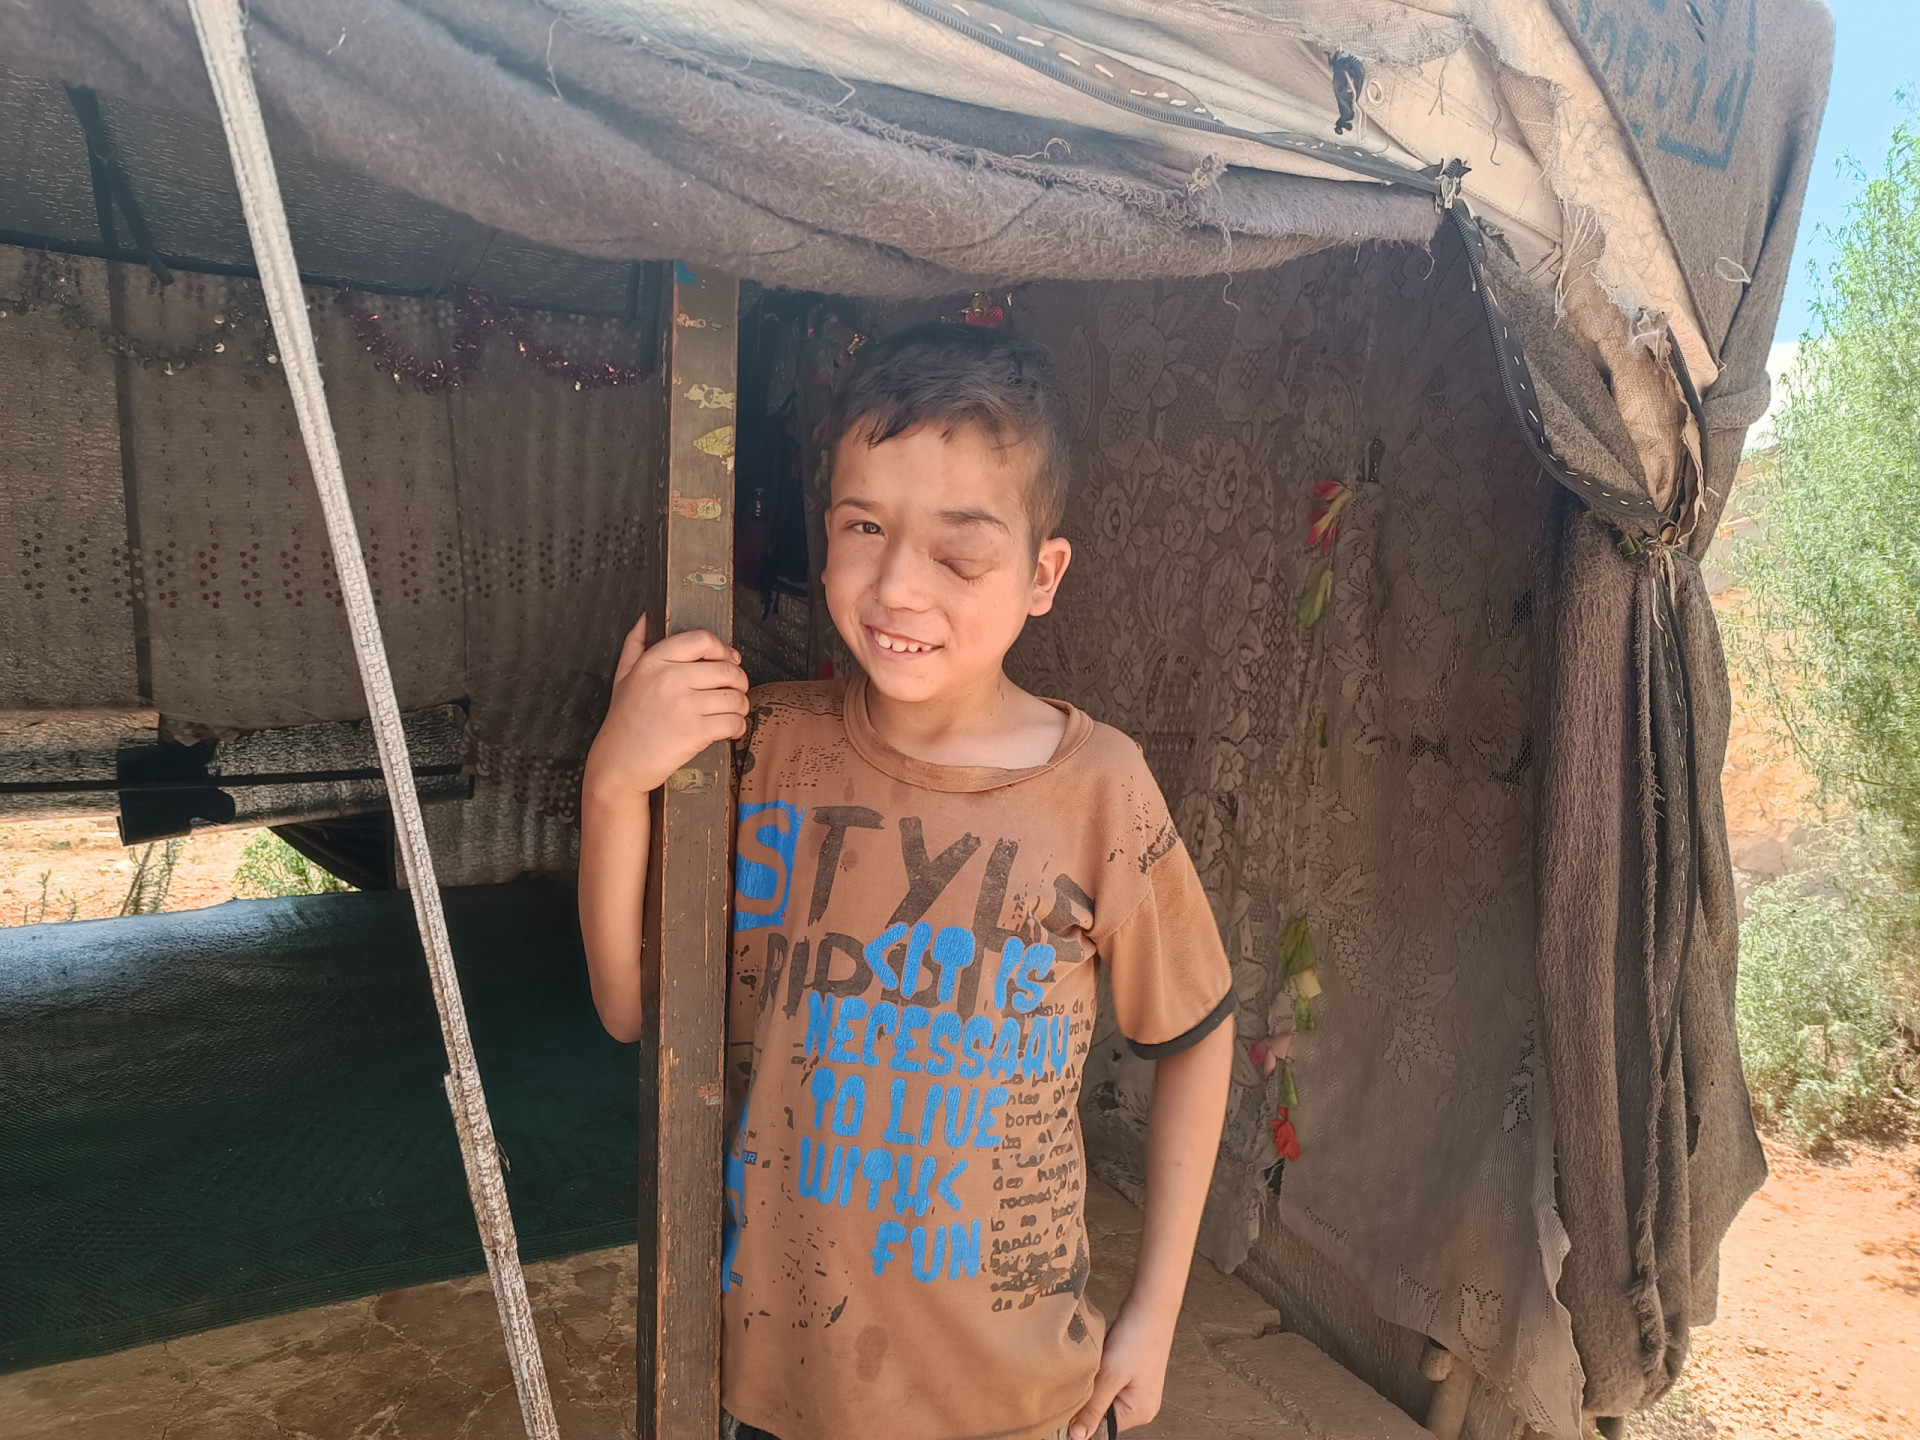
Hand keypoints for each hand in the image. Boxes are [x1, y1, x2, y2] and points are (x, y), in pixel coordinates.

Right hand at [583, 617, 748, 798]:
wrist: (618, 763)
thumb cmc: (624, 721)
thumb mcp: (624, 676)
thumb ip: (636, 643)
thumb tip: (647, 616)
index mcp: (654, 660)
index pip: (703, 640)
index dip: (723, 650)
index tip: (728, 660)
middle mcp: (669, 678)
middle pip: (727, 669)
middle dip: (738, 681)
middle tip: (734, 691)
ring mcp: (684, 705)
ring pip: (735, 697)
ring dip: (740, 706)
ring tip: (731, 712)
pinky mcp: (695, 731)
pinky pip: (734, 722)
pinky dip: (738, 727)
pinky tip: (729, 729)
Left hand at [1068, 1295, 1178, 1436]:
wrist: (1151, 1306)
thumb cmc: (1137, 1338)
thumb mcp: (1111, 1375)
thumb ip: (1093, 1408)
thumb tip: (1078, 1437)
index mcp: (1140, 1412)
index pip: (1101, 1426)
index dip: (1082, 1414)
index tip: (1070, 1396)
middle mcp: (1141, 1405)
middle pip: (1102, 1412)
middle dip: (1089, 1396)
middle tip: (1085, 1374)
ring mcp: (1138, 1389)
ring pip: (1103, 1395)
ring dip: (1093, 1382)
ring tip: (1095, 1364)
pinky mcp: (1132, 1374)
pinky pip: (1109, 1382)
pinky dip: (1100, 1372)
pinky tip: (1100, 1358)